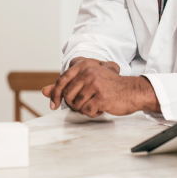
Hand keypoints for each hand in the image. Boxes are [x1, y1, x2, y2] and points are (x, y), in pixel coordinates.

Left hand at [41, 57, 159, 117]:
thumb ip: (65, 86)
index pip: (61, 81)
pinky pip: (86, 110)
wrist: (132, 91)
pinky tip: (100, 108)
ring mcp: (95, 83)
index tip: (53, 104)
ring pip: (76, 104)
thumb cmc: (108, 86)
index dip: (55, 94)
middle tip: (83, 104)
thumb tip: (44, 91)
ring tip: (94, 104)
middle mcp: (88, 71)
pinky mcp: (101, 96)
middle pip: (67, 94)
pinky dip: (92, 113)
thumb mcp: (86, 81)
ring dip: (84, 108)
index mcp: (83, 65)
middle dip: (72, 104)